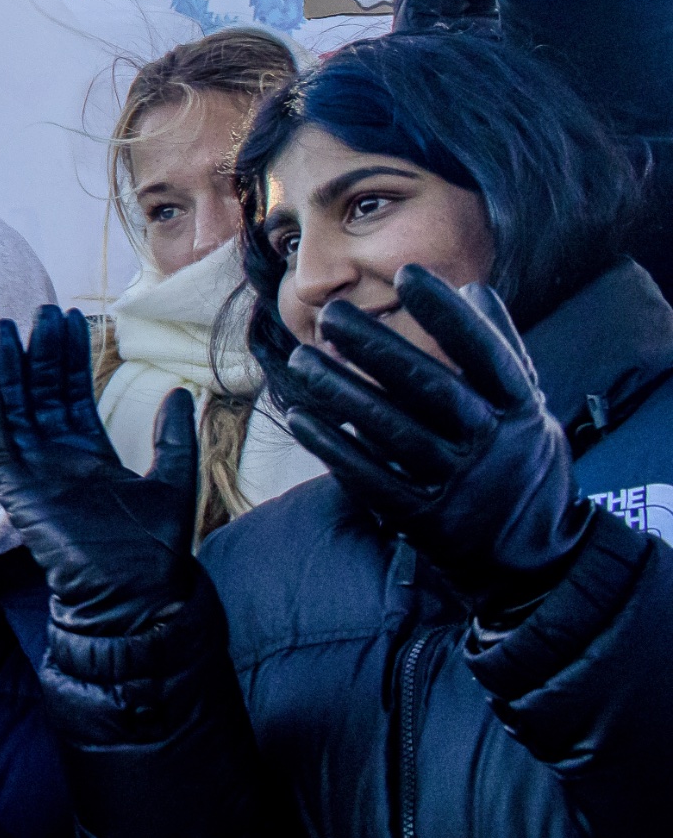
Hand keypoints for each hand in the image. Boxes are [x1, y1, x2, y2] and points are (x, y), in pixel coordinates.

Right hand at [0, 307, 199, 635]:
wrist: (136, 596)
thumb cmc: (155, 552)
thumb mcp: (175, 482)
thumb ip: (174, 438)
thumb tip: (179, 392)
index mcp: (89, 455)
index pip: (72, 395)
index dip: (70, 358)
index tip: (72, 321)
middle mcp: (56, 458)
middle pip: (40, 393)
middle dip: (39, 353)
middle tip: (42, 312)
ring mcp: (33, 471)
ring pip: (13, 408)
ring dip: (8, 368)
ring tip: (8, 327)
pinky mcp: (14, 486)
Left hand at [278, 266, 590, 618]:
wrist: (537, 563)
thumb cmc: (522, 465)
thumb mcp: (528, 409)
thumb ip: (502, 351)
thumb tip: (474, 289)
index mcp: (521, 412)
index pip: (486, 355)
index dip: (448, 315)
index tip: (408, 274)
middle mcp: (494, 447)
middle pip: (433, 390)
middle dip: (380, 350)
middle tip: (332, 316)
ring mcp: (461, 487)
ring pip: (394, 433)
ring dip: (343, 394)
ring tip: (302, 360)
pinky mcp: (427, 522)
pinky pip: (374, 480)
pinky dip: (334, 448)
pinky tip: (300, 418)